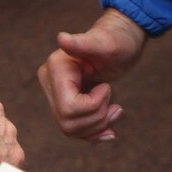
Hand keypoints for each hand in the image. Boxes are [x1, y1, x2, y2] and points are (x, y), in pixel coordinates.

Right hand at [37, 9, 147, 141]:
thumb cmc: (117, 41)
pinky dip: (94, 133)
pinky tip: (110, 129)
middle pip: (68, 122)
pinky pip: (74, 129)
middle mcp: (50, 80)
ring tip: (116, 110)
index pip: (69, 108)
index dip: (93, 106)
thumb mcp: (105, 44)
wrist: (120, 44)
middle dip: (97, 118)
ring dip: (98, 126)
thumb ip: (83, 43)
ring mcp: (56, 93)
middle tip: (115, 104)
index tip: (107, 88)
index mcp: (56, 67)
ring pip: (70, 129)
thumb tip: (62, 38)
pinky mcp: (65, 102)